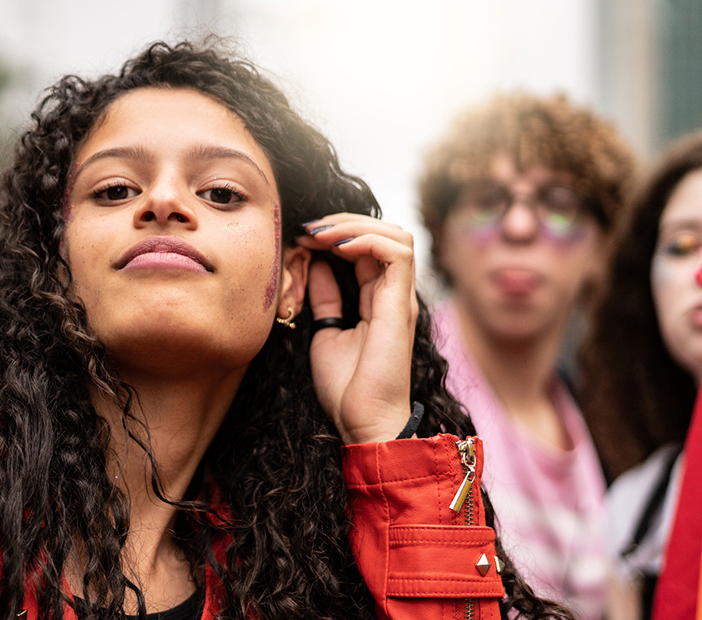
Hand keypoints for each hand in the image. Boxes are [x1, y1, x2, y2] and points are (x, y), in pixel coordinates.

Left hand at [295, 214, 418, 443]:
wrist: (363, 422)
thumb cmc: (347, 388)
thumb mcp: (325, 331)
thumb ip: (325, 298)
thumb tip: (315, 263)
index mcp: (377, 300)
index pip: (368, 248)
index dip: (336, 234)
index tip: (301, 237)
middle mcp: (393, 294)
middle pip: (385, 234)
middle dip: (345, 222)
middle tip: (308, 228)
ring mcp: (399, 298)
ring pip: (396, 235)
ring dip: (355, 226)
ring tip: (319, 234)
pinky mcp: (400, 306)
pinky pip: (398, 253)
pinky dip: (367, 239)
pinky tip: (336, 247)